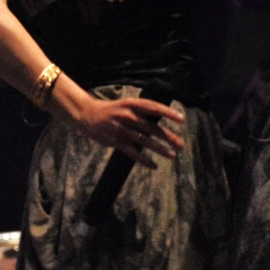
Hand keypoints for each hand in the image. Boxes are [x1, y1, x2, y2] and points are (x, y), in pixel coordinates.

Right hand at [65, 94, 185, 166]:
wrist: (87, 115)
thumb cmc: (112, 110)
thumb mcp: (126, 105)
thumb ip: (142, 112)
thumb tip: (162, 121)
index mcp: (131, 104)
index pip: (153, 107)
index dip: (167, 113)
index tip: (181, 119)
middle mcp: (127, 115)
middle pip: (151, 127)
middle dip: (167, 136)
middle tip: (181, 144)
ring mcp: (120, 129)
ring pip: (144, 141)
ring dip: (159, 149)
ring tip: (172, 155)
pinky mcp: (115, 141)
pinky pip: (132, 152)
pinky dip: (143, 160)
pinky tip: (153, 165)